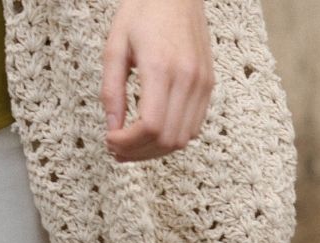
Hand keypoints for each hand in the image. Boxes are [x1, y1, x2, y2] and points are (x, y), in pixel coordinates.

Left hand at [101, 0, 214, 161]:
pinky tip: (151, 134)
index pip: (149, 126)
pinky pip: (193, 127)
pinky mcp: (208, 84)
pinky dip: (171, 139)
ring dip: (154, 151)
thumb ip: (112, 91)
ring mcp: (202, 82)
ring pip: (181, 139)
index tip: (110, 140)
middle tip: (117, 148)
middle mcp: (188, 78)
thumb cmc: (144, 11)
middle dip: (137, 152)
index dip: (128, 143)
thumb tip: (112, 128)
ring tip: (132, 145)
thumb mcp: (115, 47)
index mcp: (161, 67)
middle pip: (166, 139)